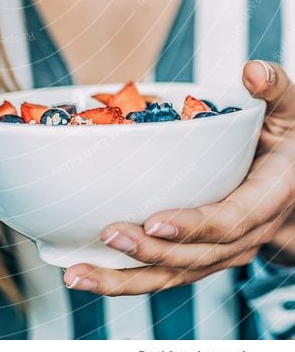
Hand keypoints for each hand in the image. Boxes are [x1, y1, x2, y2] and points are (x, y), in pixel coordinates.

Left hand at [63, 60, 294, 293]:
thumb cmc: (288, 139)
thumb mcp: (290, 109)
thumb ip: (274, 87)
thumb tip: (252, 71)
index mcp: (267, 199)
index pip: (230, 221)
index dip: (192, 225)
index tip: (154, 222)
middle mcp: (245, 235)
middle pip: (194, 256)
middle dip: (148, 252)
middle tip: (107, 234)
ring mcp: (221, 251)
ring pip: (173, 275)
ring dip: (125, 279)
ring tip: (78, 273)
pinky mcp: (200, 255)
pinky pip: (165, 275)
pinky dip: (125, 280)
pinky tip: (87, 273)